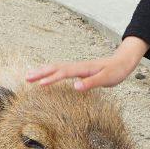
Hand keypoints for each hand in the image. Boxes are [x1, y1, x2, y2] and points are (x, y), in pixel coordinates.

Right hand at [26, 38, 146, 91]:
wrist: (123, 61)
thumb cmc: (116, 71)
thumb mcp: (107, 79)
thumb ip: (91, 83)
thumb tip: (75, 87)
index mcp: (83, 68)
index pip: (63, 73)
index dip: (51, 78)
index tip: (39, 84)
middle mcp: (78, 66)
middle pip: (55, 67)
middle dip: (40, 72)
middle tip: (26, 78)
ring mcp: (77, 67)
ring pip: (56, 67)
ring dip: (43, 71)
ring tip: (29, 76)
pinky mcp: (78, 70)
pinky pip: (60, 70)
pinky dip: (50, 72)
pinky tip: (45, 76)